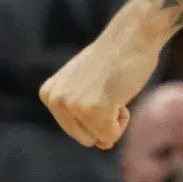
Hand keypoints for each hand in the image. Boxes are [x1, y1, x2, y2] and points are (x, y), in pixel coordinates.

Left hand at [40, 20, 161, 149]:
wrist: (133, 36)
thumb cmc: (115, 60)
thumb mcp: (86, 87)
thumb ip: (84, 116)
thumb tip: (102, 145)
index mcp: (48, 94)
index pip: (75, 130)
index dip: (94, 115)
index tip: (99, 87)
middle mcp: (54, 100)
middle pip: (85, 138)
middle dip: (102, 121)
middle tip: (108, 89)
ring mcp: (71, 105)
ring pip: (99, 138)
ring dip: (113, 120)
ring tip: (113, 89)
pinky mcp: (91, 110)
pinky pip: (111, 136)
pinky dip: (122, 121)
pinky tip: (119, 93)